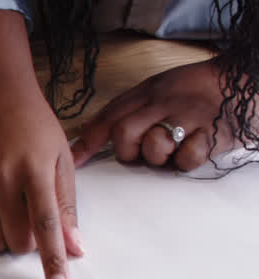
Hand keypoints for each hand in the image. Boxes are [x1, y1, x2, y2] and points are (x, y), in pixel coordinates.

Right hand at [0, 84, 82, 278]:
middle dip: (29, 243)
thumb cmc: (35, 127)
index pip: (47, 228)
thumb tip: (75, 248)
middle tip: (31, 219)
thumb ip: (67, 205)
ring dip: (5, 241)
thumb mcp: (62, 160)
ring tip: (11, 218)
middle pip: (17, 241)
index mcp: (37, 173)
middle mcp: (4, 182)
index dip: (53, 263)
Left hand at [72, 60, 235, 171]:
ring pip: (153, 148)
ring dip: (157, 156)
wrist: (244, 81)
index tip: (73, 160)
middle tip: (141, 151)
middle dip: (127, 151)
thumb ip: (124, 109)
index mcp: (149, 93)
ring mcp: (188, 118)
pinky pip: (186, 159)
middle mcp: (165, 104)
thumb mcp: (157, 89)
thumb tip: (86, 130)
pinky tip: (192, 149)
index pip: (110, 117)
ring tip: (172, 147)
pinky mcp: (212, 135)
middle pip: (125, 134)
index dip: (87, 141)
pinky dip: (185, 161)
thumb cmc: (196, 89)